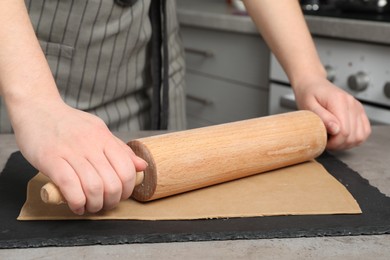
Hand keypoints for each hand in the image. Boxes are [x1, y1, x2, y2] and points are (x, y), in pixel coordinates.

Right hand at [12, 98, 146, 214]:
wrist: (36, 107)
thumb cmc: (68, 122)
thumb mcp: (98, 130)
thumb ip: (119, 149)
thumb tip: (142, 166)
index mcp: (103, 137)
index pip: (127, 169)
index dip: (128, 189)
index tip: (121, 195)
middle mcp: (90, 144)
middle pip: (112, 182)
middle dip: (112, 200)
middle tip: (105, 204)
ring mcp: (70, 151)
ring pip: (93, 187)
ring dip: (95, 204)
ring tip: (90, 206)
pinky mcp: (50, 158)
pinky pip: (70, 185)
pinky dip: (76, 202)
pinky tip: (76, 205)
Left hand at [293, 77, 370, 149]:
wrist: (313, 84)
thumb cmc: (308, 94)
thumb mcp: (308, 105)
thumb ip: (322, 117)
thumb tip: (336, 130)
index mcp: (339, 101)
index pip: (344, 131)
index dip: (333, 142)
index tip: (322, 141)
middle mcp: (352, 104)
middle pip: (353, 136)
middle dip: (339, 144)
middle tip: (326, 142)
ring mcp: (358, 107)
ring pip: (360, 136)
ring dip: (347, 143)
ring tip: (333, 140)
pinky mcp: (359, 111)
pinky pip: (365, 131)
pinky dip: (355, 138)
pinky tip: (342, 137)